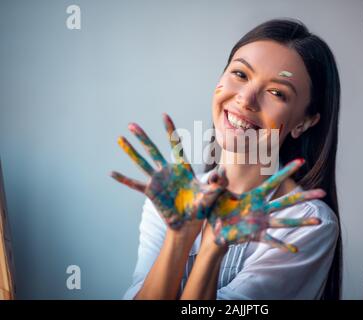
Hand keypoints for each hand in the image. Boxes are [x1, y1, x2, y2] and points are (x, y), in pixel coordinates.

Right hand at [110, 114, 227, 228]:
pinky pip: (135, 184)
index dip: (169, 130)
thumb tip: (222, 173)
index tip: (164, 115)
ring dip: (131, 151)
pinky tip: (112, 173)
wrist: (189, 222)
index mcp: (182, 167)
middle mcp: (167, 171)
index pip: (175, 144)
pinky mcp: (151, 192)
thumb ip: (217, 183)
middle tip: (132, 124)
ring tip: (120, 138)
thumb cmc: (200, 207)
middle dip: (142, 137)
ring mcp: (157, 180)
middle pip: (153, 150)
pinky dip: (123, 179)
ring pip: (142, 162)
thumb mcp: (211, 194)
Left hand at [207, 159, 324, 252]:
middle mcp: (262, 209)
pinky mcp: (256, 235)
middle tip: (323, 192)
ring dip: (302, 221)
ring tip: (318, 221)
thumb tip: (217, 172)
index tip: (301, 161)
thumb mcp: (217, 194)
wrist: (213, 229)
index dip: (287, 171)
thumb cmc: (216, 209)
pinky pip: (272, 240)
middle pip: (286, 201)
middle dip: (304, 196)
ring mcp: (261, 222)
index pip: (273, 181)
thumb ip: (217, 183)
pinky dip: (283, 245)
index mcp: (255, 196)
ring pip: (284, 221)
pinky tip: (296, 249)